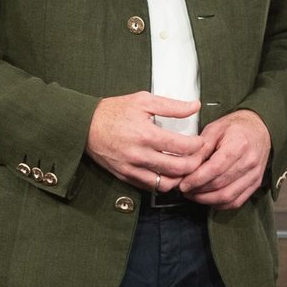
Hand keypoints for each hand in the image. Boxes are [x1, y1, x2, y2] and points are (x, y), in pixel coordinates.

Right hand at [87, 91, 206, 190]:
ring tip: (187, 168)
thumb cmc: (113, 111)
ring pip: (166, 183)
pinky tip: (169, 173)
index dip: (198, 146)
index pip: (183, 147)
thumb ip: (171, 106)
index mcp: (146, 134)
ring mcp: (132, 168)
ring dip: (181, 177)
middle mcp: (140, 155)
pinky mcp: (126, 176)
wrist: (85, 126)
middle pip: (178, 168)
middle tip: (199, 157)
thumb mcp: (143, 100)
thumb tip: (194, 106)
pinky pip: (150, 186)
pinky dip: (164, 183)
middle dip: (195, 164)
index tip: (201, 142)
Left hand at [180, 110, 272, 208]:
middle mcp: (249, 161)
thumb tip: (186, 166)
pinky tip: (208, 198)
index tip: (183, 184)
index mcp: (238, 144)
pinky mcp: (256, 184)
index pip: (215, 168)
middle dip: (198, 191)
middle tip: (184, 190)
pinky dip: (219, 204)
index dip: (196, 179)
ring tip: (193, 195)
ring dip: (207, 200)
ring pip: (228, 197)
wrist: (259, 129)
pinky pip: (236, 202)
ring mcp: (254, 175)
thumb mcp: (214, 129)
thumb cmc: (236, 127)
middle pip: (220, 184)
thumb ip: (200, 147)